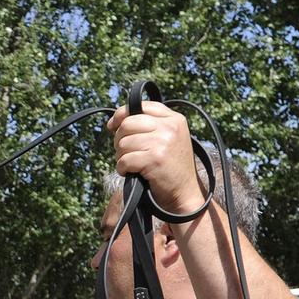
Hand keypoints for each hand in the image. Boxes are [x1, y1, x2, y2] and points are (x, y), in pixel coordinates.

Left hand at [107, 99, 201, 215]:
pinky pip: (124, 159)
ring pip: (124, 143)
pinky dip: (122, 168)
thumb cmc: (171, 168)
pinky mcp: (154, 159)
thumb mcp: (169, 139)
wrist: (185, 192)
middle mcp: (170, 127)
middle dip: (119, 139)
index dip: (122, 114)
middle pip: (128, 123)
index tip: (113, 126)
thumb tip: (116, 122)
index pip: (141, 106)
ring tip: (131, 164)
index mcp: (174, 119)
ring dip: (121, 156)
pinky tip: (130, 172)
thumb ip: (151, 126)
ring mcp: (163, 142)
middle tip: (124, 151)